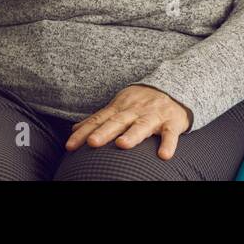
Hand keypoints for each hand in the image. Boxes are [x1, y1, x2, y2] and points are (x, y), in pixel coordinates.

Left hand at [64, 85, 191, 159]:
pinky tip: (163, 155)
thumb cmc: (141, 101)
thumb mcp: (119, 105)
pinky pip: (170, 133)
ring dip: (132, 135)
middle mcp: (135, 110)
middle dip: (104, 132)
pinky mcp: (171, 122)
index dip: (83, 132)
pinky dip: (168, 143)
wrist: (173, 87)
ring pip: (142, 125)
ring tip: (122, 144)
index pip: (98, 120)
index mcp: (119, 108)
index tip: (70, 146)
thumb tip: (75, 129)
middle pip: (117, 121)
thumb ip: (99, 118)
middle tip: (92, 142)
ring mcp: (153, 115)